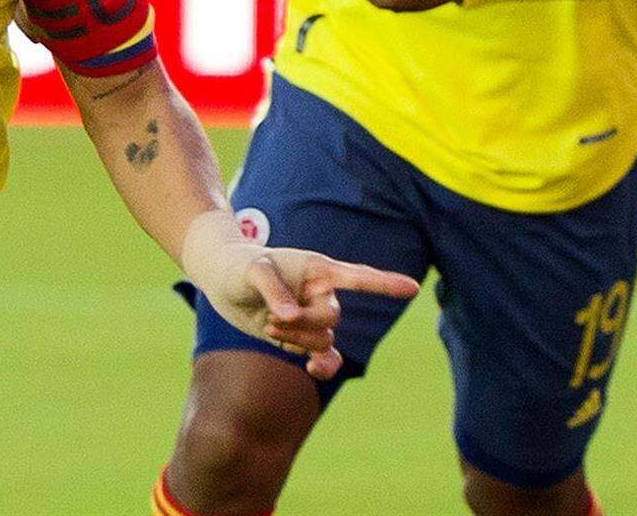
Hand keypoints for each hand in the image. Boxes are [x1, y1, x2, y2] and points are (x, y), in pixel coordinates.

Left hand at [189, 230, 419, 377]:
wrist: (222, 278)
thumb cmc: (239, 265)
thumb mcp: (253, 271)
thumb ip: (274, 290)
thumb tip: (290, 318)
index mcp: (318, 269)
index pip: (359, 277)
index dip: (385, 284)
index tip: (414, 289)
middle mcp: (321, 293)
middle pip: (332, 319)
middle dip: (304, 325)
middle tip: (274, 319)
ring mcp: (312, 317)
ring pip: (323, 340)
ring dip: (298, 340)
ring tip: (269, 325)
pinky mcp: (301, 338)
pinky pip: (324, 357)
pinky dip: (323, 366)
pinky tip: (314, 371)